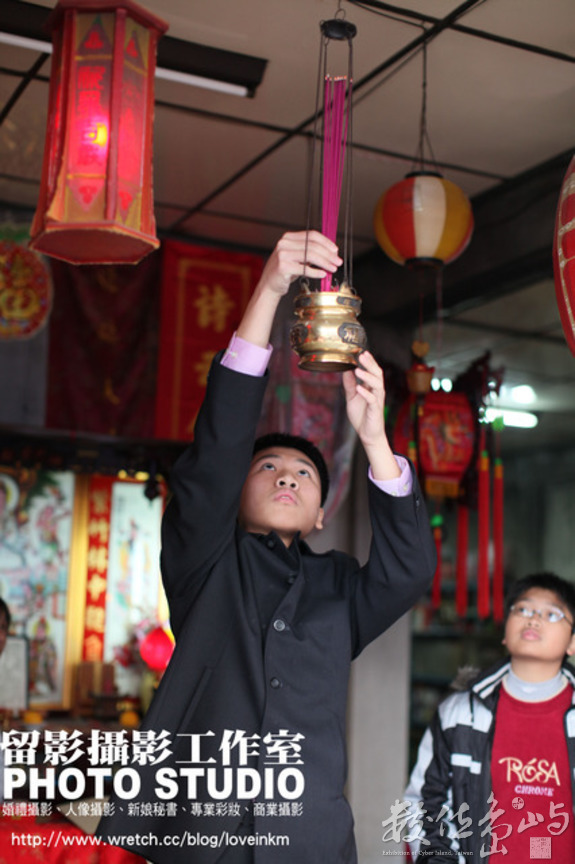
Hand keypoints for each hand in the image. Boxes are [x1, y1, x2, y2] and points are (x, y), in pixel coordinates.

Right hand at [236, 231, 341, 347]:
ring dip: (325, 262)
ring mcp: (282, 254)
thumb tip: (331, 252)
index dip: (326, 242)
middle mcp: (284, 243)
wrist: (269, 285)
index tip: (336, 250)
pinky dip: (316, 272)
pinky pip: (304, 269)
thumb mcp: (297, 257)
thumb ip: (310, 252)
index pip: (311, 235)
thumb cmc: (285, 271)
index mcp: (288, 238)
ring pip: (310, 255)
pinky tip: (323, 274)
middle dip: (328, 254)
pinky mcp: (283, 266)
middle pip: (313, 245)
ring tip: (333, 268)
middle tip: (338, 261)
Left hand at [342, 351, 384, 444]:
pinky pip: (372, 400)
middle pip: (377, 374)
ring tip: (358, 370)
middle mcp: (377, 392)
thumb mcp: (352, 397)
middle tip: (362, 355)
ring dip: (367, 376)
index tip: (362, 352)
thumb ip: (349, 384)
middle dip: (370, 364)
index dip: (369, 361)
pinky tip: (359, 388)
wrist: (367, 434)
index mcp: (372, 387)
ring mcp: (377, 400)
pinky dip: (366, 393)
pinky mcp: (375, 410)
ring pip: (377, 385)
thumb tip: (346, 370)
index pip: (373, 371)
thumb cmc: (362, 416)